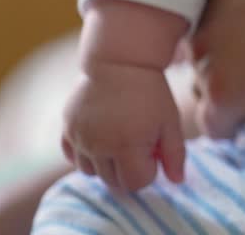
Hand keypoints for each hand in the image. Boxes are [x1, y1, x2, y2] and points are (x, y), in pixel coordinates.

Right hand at [62, 62, 184, 191]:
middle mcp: (98, 146)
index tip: (154, 148)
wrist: (119, 61)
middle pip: (113, 182)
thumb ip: (175, 154)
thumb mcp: (171, 122)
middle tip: (139, 141)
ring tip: (120, 137)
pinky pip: (73, 157)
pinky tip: (100, 137)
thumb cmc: (150, 93)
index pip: (136, 183)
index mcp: (127, 146)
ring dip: (106, 164)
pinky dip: (86, 155)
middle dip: (129, 169)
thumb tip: (177, 181)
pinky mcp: (67, 129)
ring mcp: (80, 138)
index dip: (149, 170)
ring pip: (91, 173)